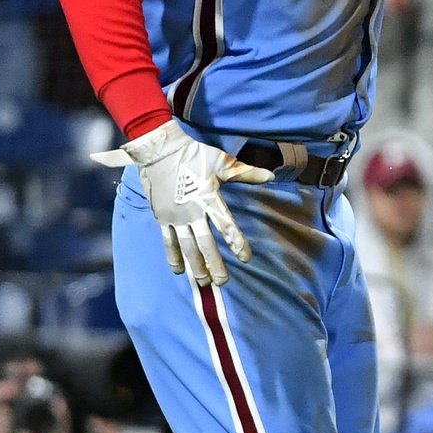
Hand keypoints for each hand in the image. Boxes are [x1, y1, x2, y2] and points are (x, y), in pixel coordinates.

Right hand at [91, 120, 273, 285]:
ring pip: (186, 246)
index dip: (237, 242)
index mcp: (209, 198)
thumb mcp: (223, 163)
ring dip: (195, 265)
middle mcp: (192, 211)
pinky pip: (168, 241)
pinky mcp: (162, 217)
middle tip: (223, 281)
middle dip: (214, 263)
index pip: (226, 225)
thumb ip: (246, 173)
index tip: (246, 258)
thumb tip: (271, 177)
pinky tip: (179, 271)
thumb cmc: (195, 155)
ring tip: (204, 281)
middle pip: (205, 243)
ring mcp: (175, 216)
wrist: (161, 151)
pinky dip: (173, 256)